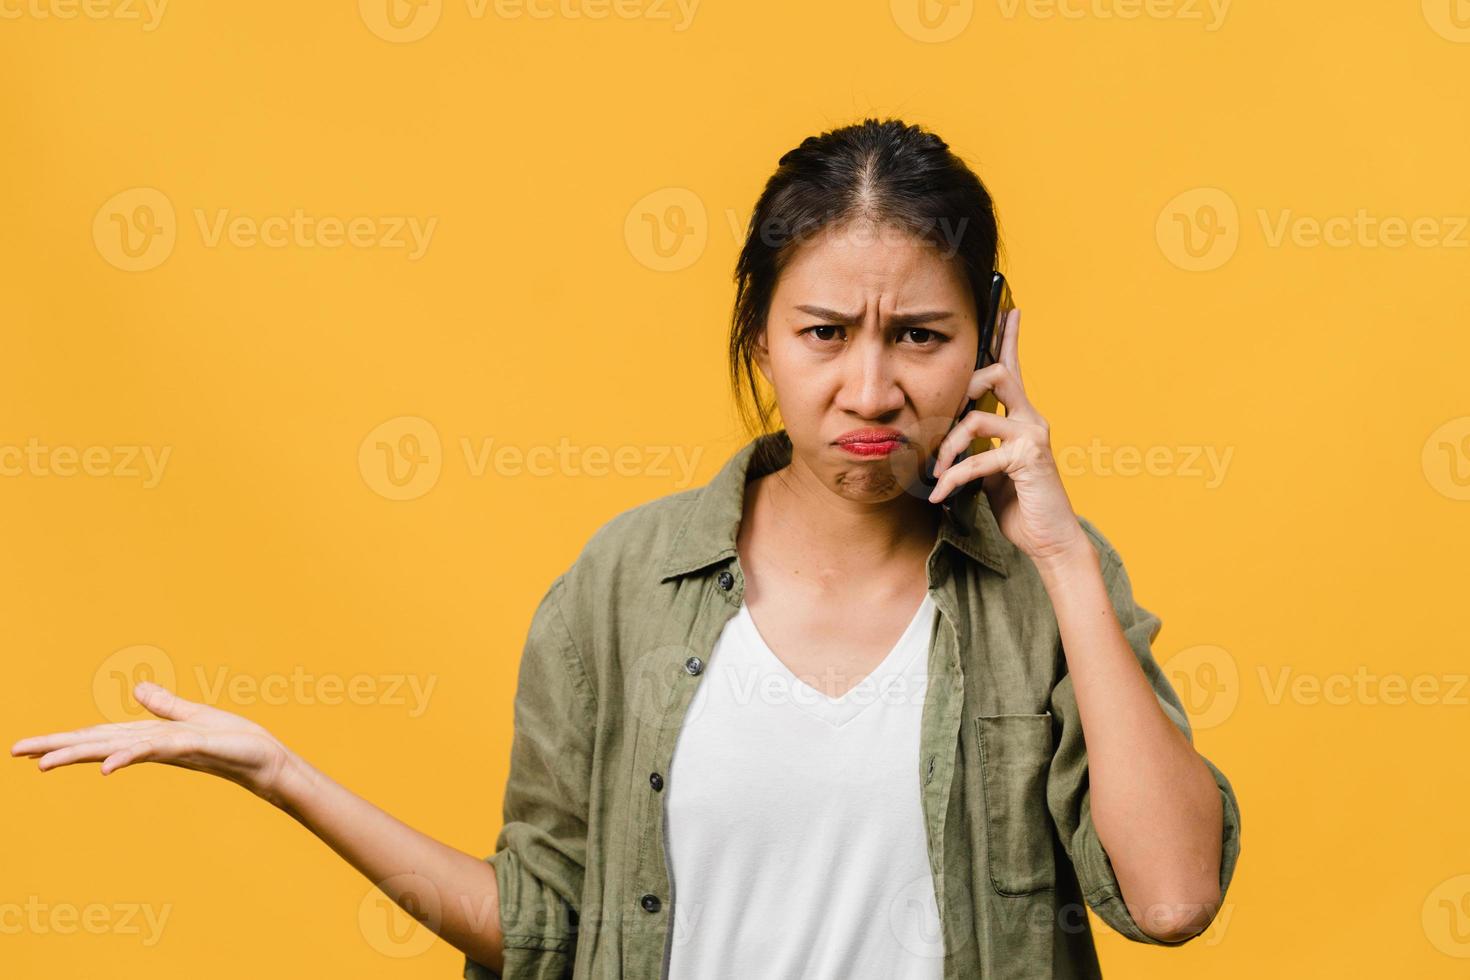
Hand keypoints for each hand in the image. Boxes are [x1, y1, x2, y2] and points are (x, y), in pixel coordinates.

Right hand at [10, 681, 292, 803]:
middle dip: (56, 748)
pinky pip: (154, 751)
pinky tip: (107, 768)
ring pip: (116, 749)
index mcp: (149, 737)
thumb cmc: (236, 740)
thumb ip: (165, 706)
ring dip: (81, 754)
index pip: (99, 736)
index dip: (64, 739)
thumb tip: (136, 690)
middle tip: (15, 753)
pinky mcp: (192, 747)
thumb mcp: (195, 717)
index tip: (27, 748)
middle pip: (98, 743)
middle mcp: (153, 746)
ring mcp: (169, 748)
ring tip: (44, 763)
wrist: (268, 759)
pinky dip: (129, 757)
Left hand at [927, 307, 1090, 565]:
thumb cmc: (1021, 507)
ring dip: (947, 445)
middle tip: (941, 422)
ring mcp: (1033, 438)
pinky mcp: (1028, 460)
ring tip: (935, 473)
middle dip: (961, 390)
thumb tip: (949, 439)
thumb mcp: (990, 471)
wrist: (1050, 540)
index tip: (1009, 308)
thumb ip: (976, 447)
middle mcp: (1032, 420)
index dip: (1009, 338)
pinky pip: (979, 458)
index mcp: (1023, 418)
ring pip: (978, 416)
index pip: (1014, 368)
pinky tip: (940, 495)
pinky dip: (953, 477)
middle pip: (997, 374)